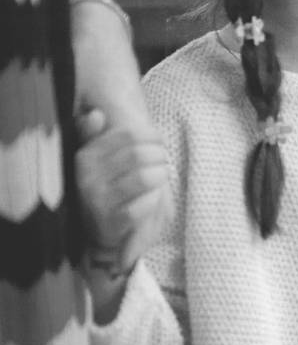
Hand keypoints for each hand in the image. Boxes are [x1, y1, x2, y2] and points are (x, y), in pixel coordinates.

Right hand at [76, 109, 171, 276]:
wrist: (98, 230)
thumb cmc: (106, 188)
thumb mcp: (96, 159)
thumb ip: (93, 135)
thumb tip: (97, 114)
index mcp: (86, 156)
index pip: (129, 135)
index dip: (152, 136)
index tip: (160, 141)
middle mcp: (89, 177)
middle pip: (139, 155)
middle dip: (159, 156)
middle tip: (163, 160)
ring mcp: (99, 200)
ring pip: (143, 178)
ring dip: (160, 176)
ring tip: (161, 176)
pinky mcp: (112, 221)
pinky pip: (142, 206)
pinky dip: (154, 199)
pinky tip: (154, 197)